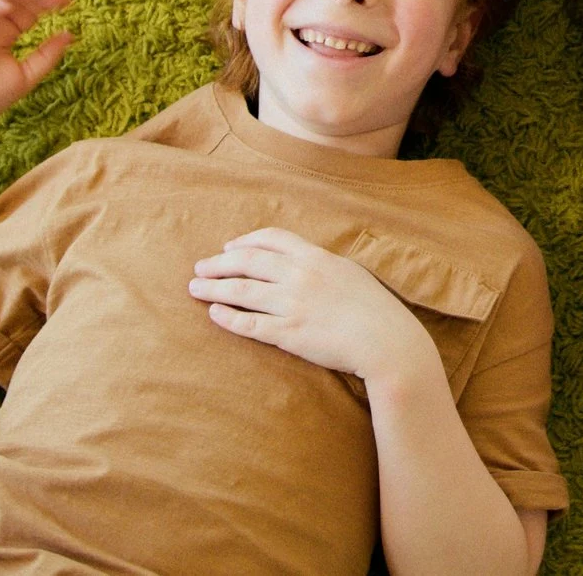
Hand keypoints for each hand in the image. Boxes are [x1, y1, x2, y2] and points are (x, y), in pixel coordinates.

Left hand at [190, 228, 438, 387]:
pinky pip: (249, 324)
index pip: (271, 239)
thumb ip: (323, 265)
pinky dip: (227, 317)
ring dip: (214, 287)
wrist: (388, 343)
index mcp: (316, 257)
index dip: (245, 242)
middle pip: (248, 261)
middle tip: (199, 267)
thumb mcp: (351, 273)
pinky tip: (213, 314)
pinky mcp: (289, 334)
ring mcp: (293, 305)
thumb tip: (303, 261)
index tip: (228, 247)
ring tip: (195, 288)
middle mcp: (300, 276)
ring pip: (242, 291)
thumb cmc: (376, 310)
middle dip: (218, 263)